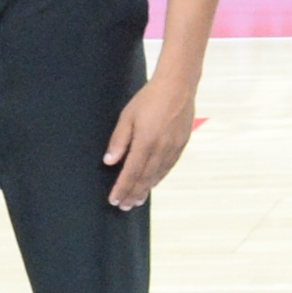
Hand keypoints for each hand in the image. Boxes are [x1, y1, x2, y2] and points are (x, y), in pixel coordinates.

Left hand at [103, 74, 197, 210]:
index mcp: (146, 142)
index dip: (122, 188)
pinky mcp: (181, 144)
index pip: (131, 172)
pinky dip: (159, 178)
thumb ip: (119, 140)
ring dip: (146, 189)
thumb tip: (110, 161)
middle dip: (133, 194)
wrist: (178, 86)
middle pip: (145, 178)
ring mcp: (173, 148)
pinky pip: (168, 167)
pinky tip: (153, 183)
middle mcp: (161, 149)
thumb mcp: (128, 116)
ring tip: (137, 200)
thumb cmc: (149, 98)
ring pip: (158, 175)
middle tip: (124, 206)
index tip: (114, 200)